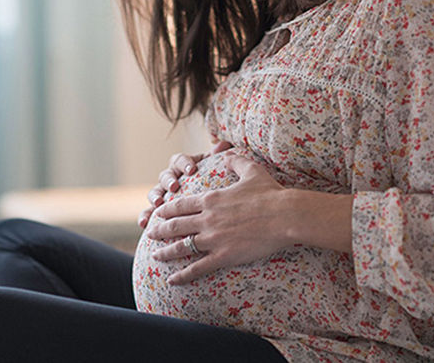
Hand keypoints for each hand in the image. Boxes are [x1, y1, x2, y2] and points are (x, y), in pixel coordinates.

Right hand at [137, 141, 231, 227]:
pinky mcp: (160, 209)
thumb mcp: (216, 168)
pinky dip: (145, 216)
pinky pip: (149, 211)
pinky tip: (143, 224)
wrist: (210, 201)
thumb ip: (218, 157)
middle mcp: (171, 177)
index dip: (185, 163)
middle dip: (169, 180)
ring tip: (158, 204)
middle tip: (175, 186)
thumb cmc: (214, 180)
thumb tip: (224, 144)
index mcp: (183, 165)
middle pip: (165, 175)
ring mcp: (164, 193)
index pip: (180, 160)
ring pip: (155, 192)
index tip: (192, 169)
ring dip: (154, 197)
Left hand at [146, 153, 292, 284]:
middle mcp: (207, 218)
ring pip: (181, 247)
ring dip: (165, 252)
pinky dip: (182, 275)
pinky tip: (172, 280)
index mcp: (211, 199)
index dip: (166, 209)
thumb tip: (227, 152)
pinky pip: (197, 268)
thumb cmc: (270, 193)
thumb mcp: (251, 170)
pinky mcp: (223, 255)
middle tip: (149, 233)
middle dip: (159, 230)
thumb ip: (236, 161)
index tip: (157, 212)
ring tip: (154, 256)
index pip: (180, 204)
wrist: (285, 215)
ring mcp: (213, 238)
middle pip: (175, 225)